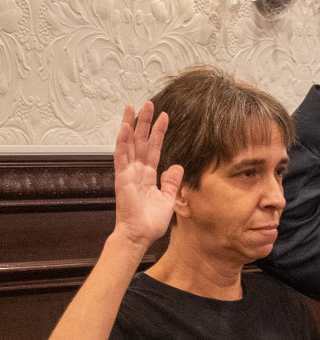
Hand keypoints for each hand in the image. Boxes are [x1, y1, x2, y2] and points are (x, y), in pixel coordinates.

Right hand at [111, 102, 183, 249]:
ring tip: (135, 107)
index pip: (154, 148)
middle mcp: (137, 171)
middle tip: (149, 104)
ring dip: (132, 125)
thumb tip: (177, 166)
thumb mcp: (168, 199)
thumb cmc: (150, 222)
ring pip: (129, 143)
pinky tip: (126, 127)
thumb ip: (172, 182)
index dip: (158, 133)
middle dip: (145, 122)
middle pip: (141, 141)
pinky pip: (121, 156)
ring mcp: (128, 173)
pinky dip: (123, 141)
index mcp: (148, 175)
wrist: (140, 235)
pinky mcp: (122, 177)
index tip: (164, 117)